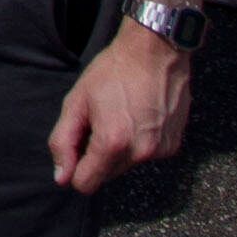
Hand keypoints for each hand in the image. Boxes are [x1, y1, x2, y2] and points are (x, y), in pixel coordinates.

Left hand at [47, 18, 189, 191]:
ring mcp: (160, 151)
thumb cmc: (112, 72)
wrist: (154, 53)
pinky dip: (139, 143)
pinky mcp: (173, 145)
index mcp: (112, 143)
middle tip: (99, 121)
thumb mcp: (76, 101)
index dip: (75, 168)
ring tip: (120, 115)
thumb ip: (63, 141)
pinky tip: (139, 116)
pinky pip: (147, 155)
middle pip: (107, 175)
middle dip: (98, 156)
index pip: (86, 184)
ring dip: (119, 149)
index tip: (77, 145)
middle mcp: (140, 153)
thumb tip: (62, 177)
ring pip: (127, 165)